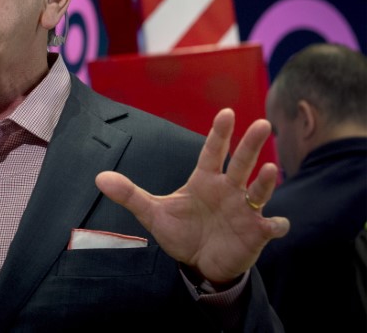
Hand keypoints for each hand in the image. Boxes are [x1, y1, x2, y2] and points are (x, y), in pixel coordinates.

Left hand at [95, 108, 289, 284]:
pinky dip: (276, 224)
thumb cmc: (180, 232)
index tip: (226, 112)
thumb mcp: (153, 213)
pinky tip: (276, 224)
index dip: (219, 133)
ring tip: (269, 169)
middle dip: (251, 144)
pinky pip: (271, 225)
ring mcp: (244, 209)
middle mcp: (228, 189)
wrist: (198, 263)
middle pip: (241, 162)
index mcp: (205, 179)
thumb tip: (99, 178)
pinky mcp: (256, 232)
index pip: (213, 151)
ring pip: (259, 190)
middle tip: (261, 124)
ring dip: (265, 181)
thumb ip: (129, 194)